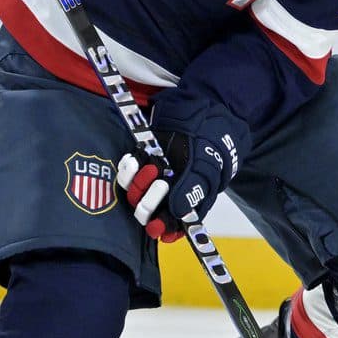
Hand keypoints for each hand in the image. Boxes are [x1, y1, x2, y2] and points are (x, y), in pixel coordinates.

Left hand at [114, 91, 248, 241]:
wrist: (206, 109)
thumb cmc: (212, 143)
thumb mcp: (207, 167)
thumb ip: (193, 191)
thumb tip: (178, 213)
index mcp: (186, 202)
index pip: (170, 225)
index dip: (163, 228)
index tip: (157, 228)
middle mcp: (167, 193)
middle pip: (148, 211)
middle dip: (150, 203)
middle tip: (162, 184)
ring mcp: (151, 177)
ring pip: (134, 194)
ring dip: (139, 184)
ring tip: (151, 166)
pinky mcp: (140, 160)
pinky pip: (126, 173)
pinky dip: (129, 168)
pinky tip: (136, 158)